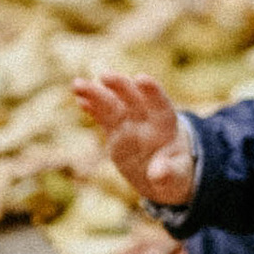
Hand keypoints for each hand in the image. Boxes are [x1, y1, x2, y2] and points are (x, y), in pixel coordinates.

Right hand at [72, 69, 195, 206]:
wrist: (162, 174)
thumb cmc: (175, 173)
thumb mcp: (176, 177)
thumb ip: (169, 174)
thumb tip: (158, 174)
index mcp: (166, 126)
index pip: (160, 105)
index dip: (152, 92)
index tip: (141, 79)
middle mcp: (147, 119)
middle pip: (133, 99)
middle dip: (120, 86)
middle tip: (105, 75)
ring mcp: (129, 123)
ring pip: (112, 105)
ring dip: (95, 93)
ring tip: (77, 85)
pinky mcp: (115, 131)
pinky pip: (102, 117)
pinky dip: (92, 108)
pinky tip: (80, 100)